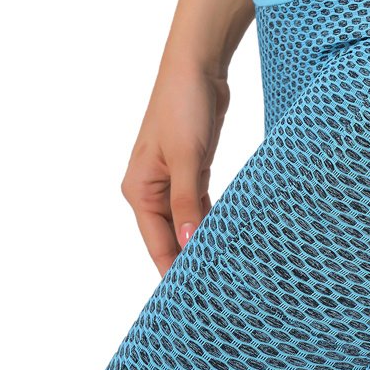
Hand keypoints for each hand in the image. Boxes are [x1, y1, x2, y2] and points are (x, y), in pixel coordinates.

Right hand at [120, 60, 229, 277]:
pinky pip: (202, 204)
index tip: (191, 300)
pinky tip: (229, 235)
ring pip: (189, 221)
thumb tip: (190, 244)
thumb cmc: (184, 107)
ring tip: (227, 270)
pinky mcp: (193, 169)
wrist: (198, 69)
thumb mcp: (188, 158)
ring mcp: (173, 179)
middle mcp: (152, 189)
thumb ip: (188, 203)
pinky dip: (214, 219)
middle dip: (192, 260)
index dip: (174, 271)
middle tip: (218, 289)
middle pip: (172, 236)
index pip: (157, 243)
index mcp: (140, 190)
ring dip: (205, 240)